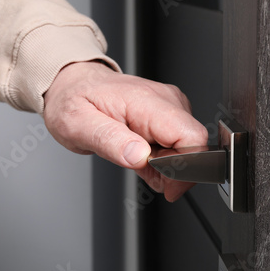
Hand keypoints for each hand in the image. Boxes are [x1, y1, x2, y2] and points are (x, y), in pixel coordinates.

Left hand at [43, 61, 207, 201]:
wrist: (75, 84)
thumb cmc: (75, 101)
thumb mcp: (77, 125)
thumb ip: (110, 141)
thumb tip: (139, 157)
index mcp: (146, 101)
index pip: (191, 136)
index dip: (186, 168)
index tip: (168, 186)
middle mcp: (166, 100)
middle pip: (194, 146)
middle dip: (173, 170)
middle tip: (142, 171)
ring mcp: (171, 106)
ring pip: (188, 149)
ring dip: (166, 166)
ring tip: (135, 158)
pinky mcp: (170, 115)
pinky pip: (180, 146)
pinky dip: (164, 160)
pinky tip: (142, 155)